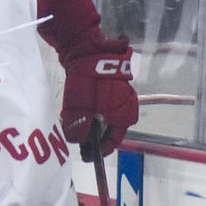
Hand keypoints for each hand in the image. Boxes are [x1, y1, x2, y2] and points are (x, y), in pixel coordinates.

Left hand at [61, 35, 138, 161]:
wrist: (88, 49)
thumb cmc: (87, 80)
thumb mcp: (79, 108)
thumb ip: (79, 127)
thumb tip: (79, 141)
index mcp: (123, 115)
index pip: (114, 140)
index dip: (100, 150)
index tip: (87, 156)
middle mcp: (127, 107)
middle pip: (112, 130)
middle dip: (97, 138)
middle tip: (81, 143)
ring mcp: (122, 95)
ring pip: (109, 118)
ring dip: (96, 125)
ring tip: (79, 128)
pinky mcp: (115, 86)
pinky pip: (107, 106)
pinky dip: (97, 113)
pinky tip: (83, 113)